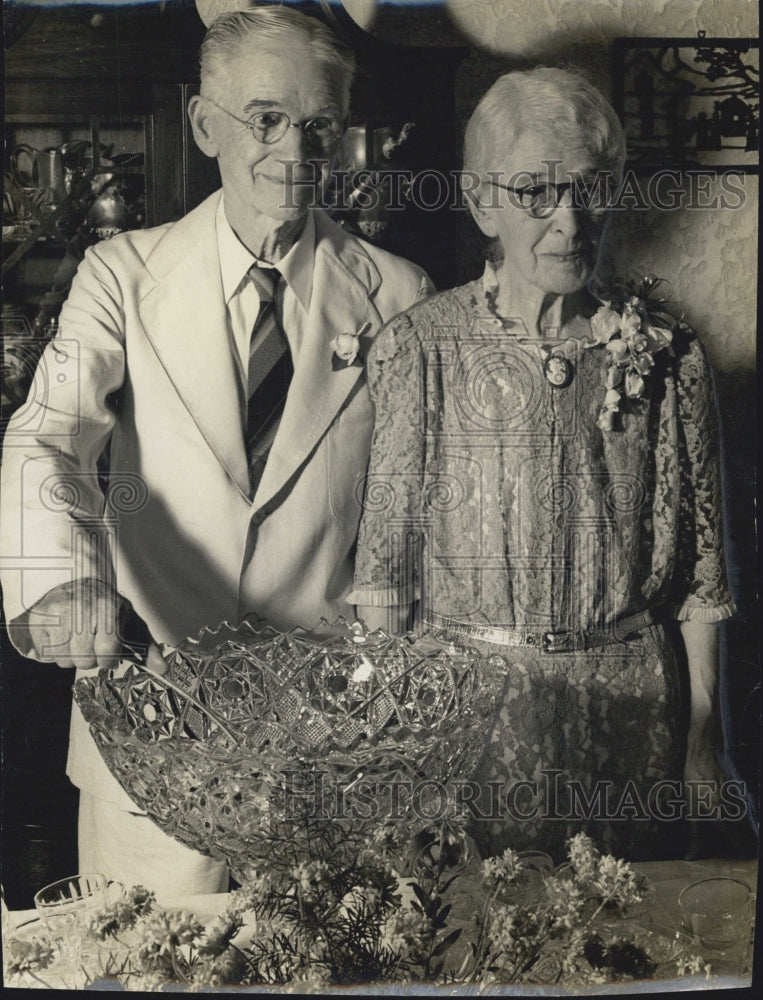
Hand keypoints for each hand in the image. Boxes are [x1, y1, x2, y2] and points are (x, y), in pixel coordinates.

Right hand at [16, 578, 163, 671]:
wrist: (75, 582)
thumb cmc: (106, 608)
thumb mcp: (131, 622)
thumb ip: (147, 647)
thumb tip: (162, 668)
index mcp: (108, 606)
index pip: (107, 650)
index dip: (109, 658)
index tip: (109, 652)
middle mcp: (81, 607)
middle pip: (84, 660)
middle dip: (91, 659)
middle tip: (92, 643)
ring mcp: (56, 612)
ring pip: (65, 661)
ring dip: (72, 657)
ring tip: (77, 639)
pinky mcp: (38, 619)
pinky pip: (46, 655)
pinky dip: (55, 652)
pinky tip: (62, 636)